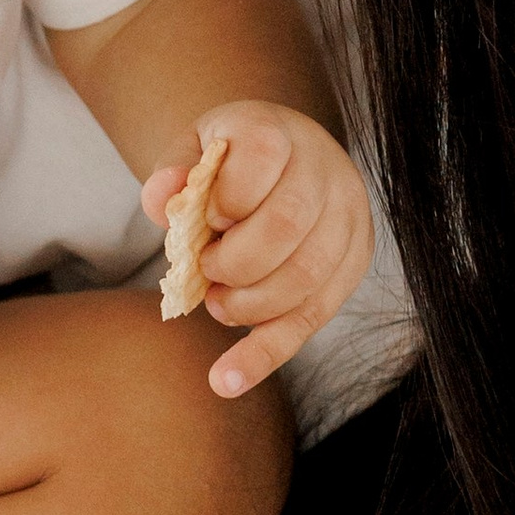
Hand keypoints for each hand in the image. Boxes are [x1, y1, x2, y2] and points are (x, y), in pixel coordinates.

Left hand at [143, 101, 373, 396]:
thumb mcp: (195, 146)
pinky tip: (226, 380)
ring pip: (305, 279)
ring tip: (216, 303)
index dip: (221, 201)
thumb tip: (163, 201)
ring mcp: (348, 222)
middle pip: (286, 226)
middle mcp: (327, 173)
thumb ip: (173, 169)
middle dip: (233, 262)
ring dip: (248, 306)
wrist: (287, 156)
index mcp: (282, 133)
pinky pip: (310, 319)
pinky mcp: (351, 268)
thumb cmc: (231, 157)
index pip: (260, 161)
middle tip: (205, 269)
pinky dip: (264, 354)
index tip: (201, 218)